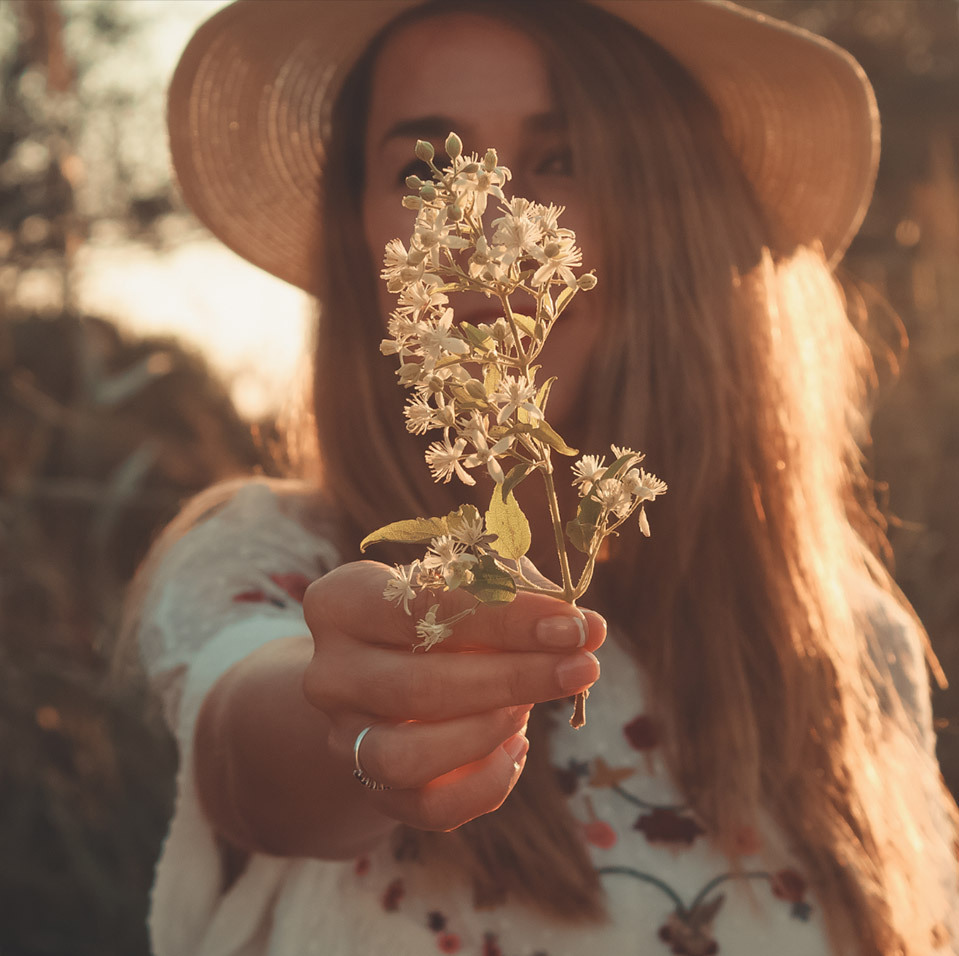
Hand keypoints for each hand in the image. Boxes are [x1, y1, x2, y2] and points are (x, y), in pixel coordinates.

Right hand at [302, 560, 605, 831]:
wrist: (381, 673)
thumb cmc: (436, 616)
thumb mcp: (462, 586)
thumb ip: (514, 596)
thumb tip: (584, 627)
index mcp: (342, 602)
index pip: (423, 606)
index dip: (506, 618)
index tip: (573, 624)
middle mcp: (330, 672)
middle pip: (420, 685)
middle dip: (516, 678)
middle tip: (583, 666)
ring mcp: (343, 736)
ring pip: (409, 757)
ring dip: (488, 733)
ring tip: (530, 707)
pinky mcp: (369, 787)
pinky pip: (428, 808)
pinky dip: (486, 784)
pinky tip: (516, 747)